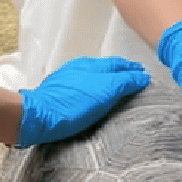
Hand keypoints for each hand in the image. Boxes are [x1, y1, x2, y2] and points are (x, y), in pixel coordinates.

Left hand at [15, 57, 148, 147]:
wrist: (38, 116)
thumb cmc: (71, 106)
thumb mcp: (105, 92)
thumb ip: (124, 82)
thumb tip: (141, 77)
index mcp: (93, 66)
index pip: (119, 64)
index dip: (132, 69)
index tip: (142, 74)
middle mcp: (79, 68)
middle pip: (105, 67)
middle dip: (120, 71)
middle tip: (133, 77)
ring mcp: (67, 79)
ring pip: (92, 74)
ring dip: (106, 77)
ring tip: (115, 85)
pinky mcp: (57, 91)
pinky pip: (80, 84)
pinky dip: (92, 85)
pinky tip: (91, 93)